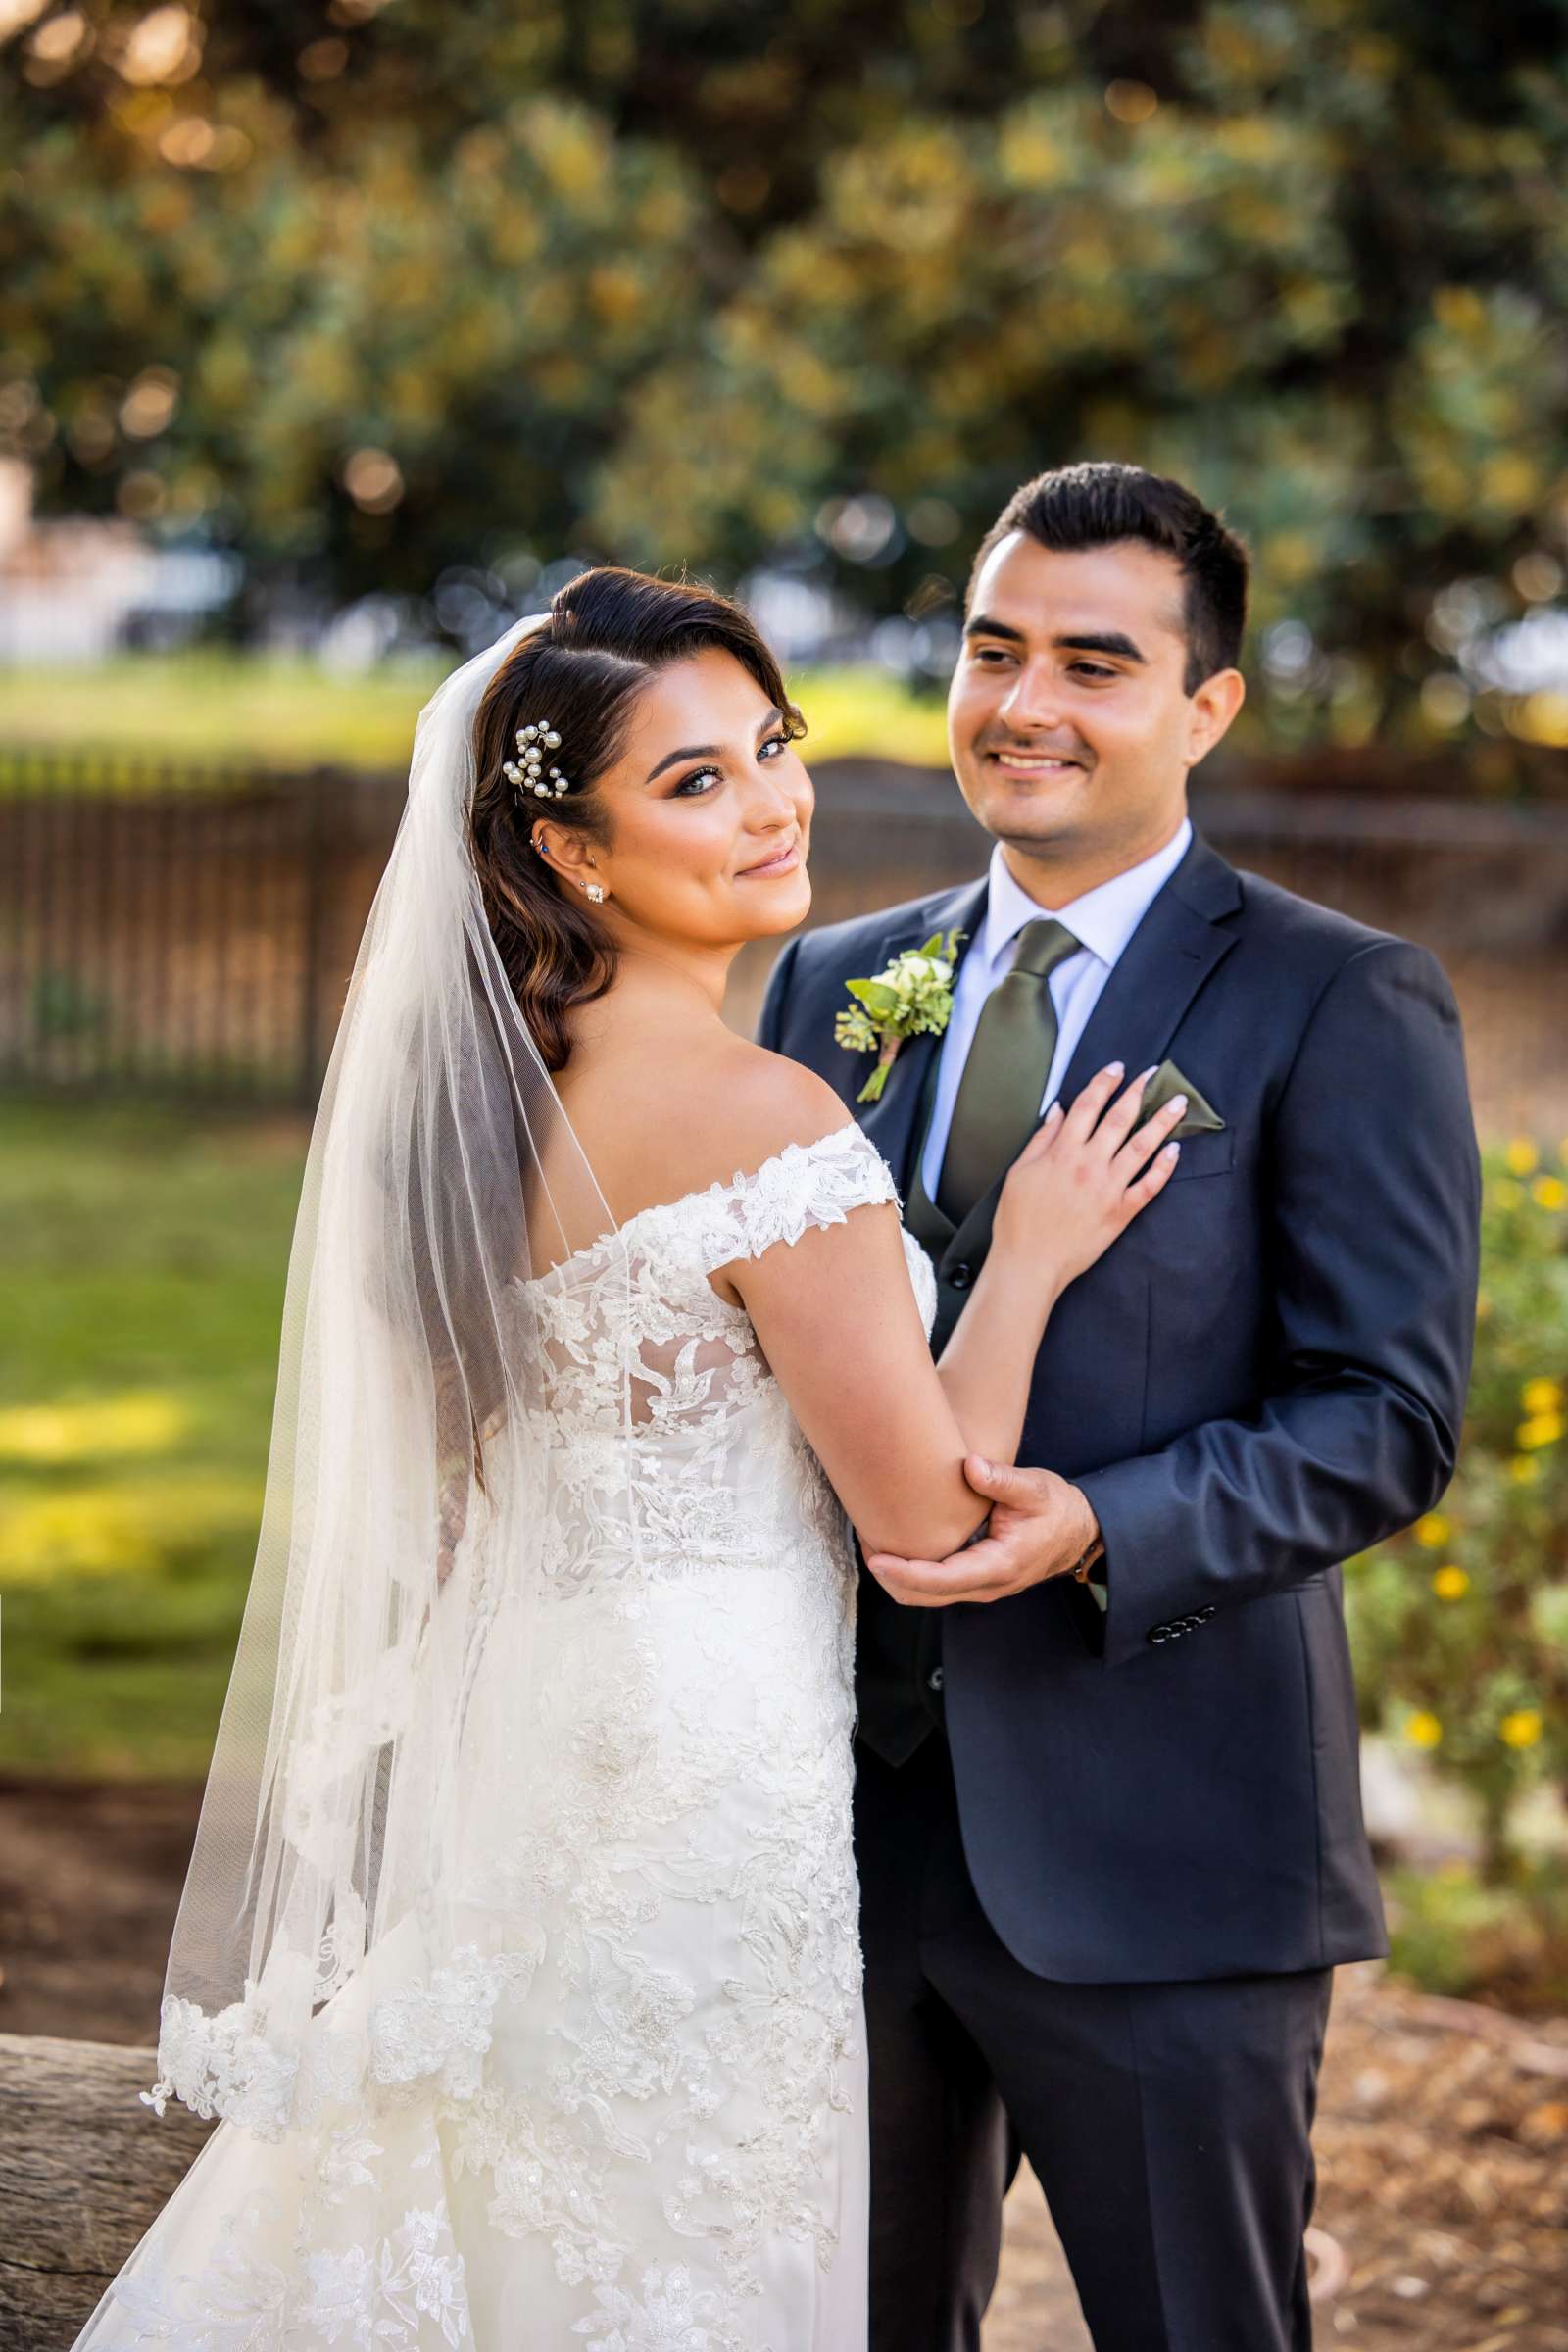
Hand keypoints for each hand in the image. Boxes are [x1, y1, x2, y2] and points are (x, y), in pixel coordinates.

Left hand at [863, 1456, 1100, 1607]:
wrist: (1078, 1530)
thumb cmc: (1055, 1508)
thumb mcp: (1033, 1488)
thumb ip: (1001, 1480)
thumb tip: (969, 1465)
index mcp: (999, 1565)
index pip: (943, 1579)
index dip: (906, 1572)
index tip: (877, 1558)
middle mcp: (986, 1585)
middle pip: (926, 1596)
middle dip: (891, 1578)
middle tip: (864, 1546)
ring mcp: (979, 1587)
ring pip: (928, 1596)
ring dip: (898, 1579)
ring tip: (872, 1547)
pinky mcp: (974, 1581)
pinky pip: (936, 1587)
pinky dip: (912, 1575)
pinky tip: (896, 1550)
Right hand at [994, 1062, 1184, 1287]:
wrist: (1030, 1263)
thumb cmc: (1019, 1220)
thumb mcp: (1020, 1172)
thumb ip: (1042, 1139)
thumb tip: (1058, 1111)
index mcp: (1062, 1152)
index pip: (1088, 1105)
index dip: (1105, 1082)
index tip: (1117, 1069)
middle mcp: (1089, 1165)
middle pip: (1120, 1118)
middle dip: (1139, 1092)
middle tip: (1153, 1075)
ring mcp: (1109, 1188)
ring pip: (1142, 1146)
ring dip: (1163, 1121)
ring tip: (1178, 1103)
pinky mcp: (1121, 1212)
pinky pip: (1149, 1186)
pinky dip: (1164, 1167)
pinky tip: (1175, 1150)